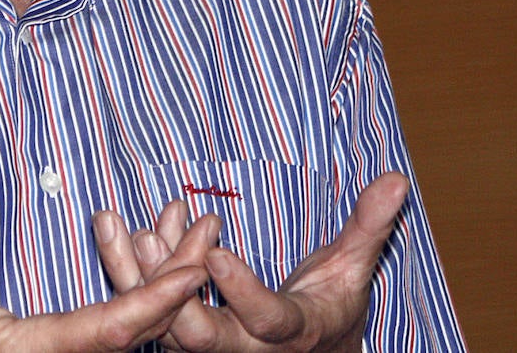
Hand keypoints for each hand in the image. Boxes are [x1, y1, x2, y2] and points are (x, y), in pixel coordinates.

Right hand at [0, 242, 209, 352]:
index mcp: (44, 352)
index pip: (113, 329)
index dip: (156, 301)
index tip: (194, 271)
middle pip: (142, 325)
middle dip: (182, 278)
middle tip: (213, 228)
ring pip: (139, 322)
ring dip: (171, 277)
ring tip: (200, 229)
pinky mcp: (73, 349)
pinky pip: (123, 320)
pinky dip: (150, 285)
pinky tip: (165, 252)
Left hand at [94, 171, 409, 351]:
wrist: (311, 351)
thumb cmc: (332, 302)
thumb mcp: (355, 266)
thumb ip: (370, 225)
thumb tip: (398, 180)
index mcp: (293, 334)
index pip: (267, 320)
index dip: (242, 291)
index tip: (217, 252)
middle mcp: (247, 351)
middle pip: (201, 335)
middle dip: (171, 288)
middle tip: (149, 237)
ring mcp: (212, 347)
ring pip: (165, 323)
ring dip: (139, 275)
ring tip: (117, 226)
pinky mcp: (185, 338)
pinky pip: (153, 309)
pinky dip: (136, 270)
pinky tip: (120, 228)